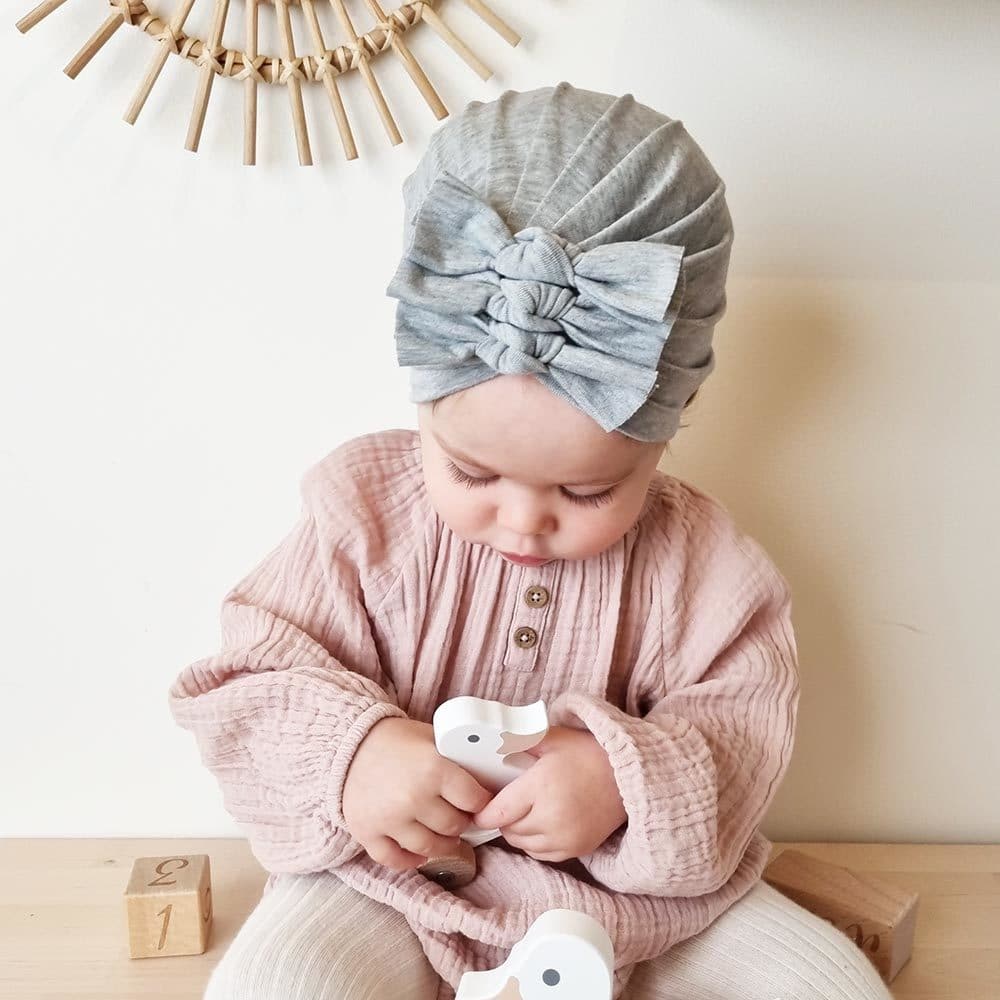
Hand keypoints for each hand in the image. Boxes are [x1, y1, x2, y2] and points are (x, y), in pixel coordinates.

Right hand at [343, 716, 492, 871]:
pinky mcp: (367, 833)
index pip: (474, 800)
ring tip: (443, 834)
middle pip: (454, 826)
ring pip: (430, 848)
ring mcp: (389, 819)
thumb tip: (486, 781)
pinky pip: (395, 860)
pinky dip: (409, 860)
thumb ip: (457, 760)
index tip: (481, 803)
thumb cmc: (395, 739)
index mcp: (434, 769)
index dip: (481, 802)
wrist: (348, 743)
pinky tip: (417, 852)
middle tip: (459, 815)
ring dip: (441, 843)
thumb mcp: (433, 738)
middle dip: (461, 821)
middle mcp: (413, 797)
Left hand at [471, 725, 626, 862]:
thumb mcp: (553, 738)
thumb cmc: (590, 753)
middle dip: (502, 819)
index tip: (478, 810)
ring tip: (523, 812)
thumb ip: (521, 740)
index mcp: (541, 787)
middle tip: (505, 803)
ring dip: (518, 832)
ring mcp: (566, 837)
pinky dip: (535, 843)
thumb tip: (492, 740)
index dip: (483, 813)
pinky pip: (542, 854)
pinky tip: (540, 823)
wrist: (628, 775)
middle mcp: (552, 817)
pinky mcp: (577, 849)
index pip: (499, 812)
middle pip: (509, 830)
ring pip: (524, 845)